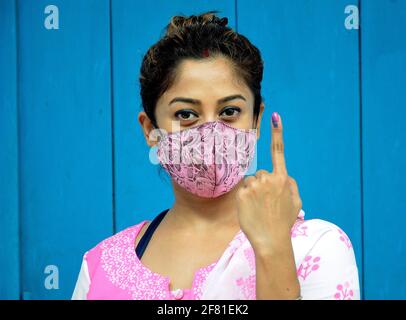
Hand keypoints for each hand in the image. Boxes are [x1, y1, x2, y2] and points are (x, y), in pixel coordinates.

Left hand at [235, 112, 302, 250]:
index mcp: (283, 178)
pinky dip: (244, 198)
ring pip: (250, 182)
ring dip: (252, 192)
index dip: (277, 133)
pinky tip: (250, 209)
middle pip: (260, 173)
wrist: (271, 240)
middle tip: (266, 203)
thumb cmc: (283, 222)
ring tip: (259, 208)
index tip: (275, 116)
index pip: (279, 151)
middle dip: (261, 185)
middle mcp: (268, 178)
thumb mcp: (296, 202)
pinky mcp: (242, 192)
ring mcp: (254, 185)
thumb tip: (284, 175)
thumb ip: (291, 185)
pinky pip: (242, 190)